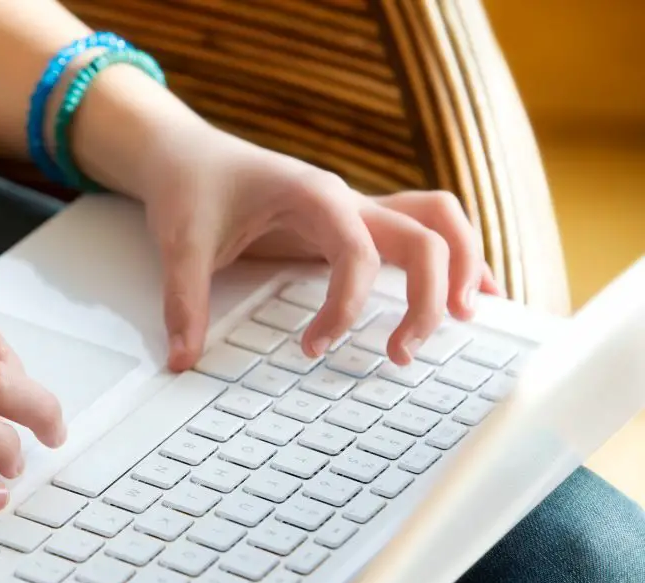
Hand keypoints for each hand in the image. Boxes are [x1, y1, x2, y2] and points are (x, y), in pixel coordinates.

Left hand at [140, 125, 502, 370]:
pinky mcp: (354, 224)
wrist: (187, 153)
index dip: (344, 308)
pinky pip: (422, 233)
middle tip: (402, 354)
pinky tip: (465, 295)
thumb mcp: (180, 244)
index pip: (357, 255)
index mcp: (313, 196)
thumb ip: (184, 302)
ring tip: (470, 319)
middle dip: (426, 297)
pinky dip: (451, 259)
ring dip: (461, 267)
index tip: (311, 349)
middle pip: (423, 237)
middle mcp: (348, 199)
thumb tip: (183, 361)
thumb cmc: (191, 188)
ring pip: (439, 222)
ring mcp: (357, 209)